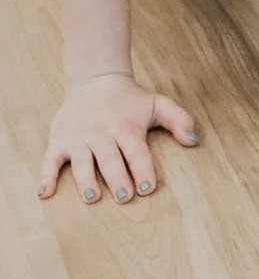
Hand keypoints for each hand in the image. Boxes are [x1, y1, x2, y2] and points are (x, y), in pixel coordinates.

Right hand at [36, 72, 197, 204]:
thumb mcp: (159, 104)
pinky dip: (46, 177)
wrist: (96, 81)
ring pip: (83, 162)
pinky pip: (50, 160)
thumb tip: (194, 141)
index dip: (143, 169)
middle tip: (125, 197)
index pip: (137, 151)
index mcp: (126, 127)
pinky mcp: (59, 140)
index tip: (147, 188)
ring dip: (86, 180)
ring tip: (92, 197)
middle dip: (118, 179)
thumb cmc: (131, 100)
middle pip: (110, 159)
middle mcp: (102, 133)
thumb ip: (179, 120)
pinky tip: (44, 193)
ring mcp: (78, 138)